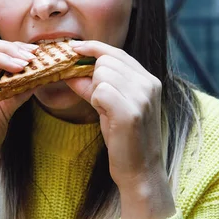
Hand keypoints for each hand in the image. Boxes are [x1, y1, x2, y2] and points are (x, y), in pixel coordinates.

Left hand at [65, 40, 174, 218]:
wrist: (140, 171)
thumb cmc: (124, 140)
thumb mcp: (110, 107)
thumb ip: (93, 86)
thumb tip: (70, 70)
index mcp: (149, 80)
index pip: (117, 52)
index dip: (94, 48)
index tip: (74, 47)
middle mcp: (148, 84)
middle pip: (106, 61)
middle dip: (92, 76)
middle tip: (98, 100)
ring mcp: (141, 97)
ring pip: (101, 73)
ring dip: (95, 91)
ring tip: (105, 110)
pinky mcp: (130, 111)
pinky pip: (99, 91)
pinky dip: (95, 101)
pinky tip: (104, 115)